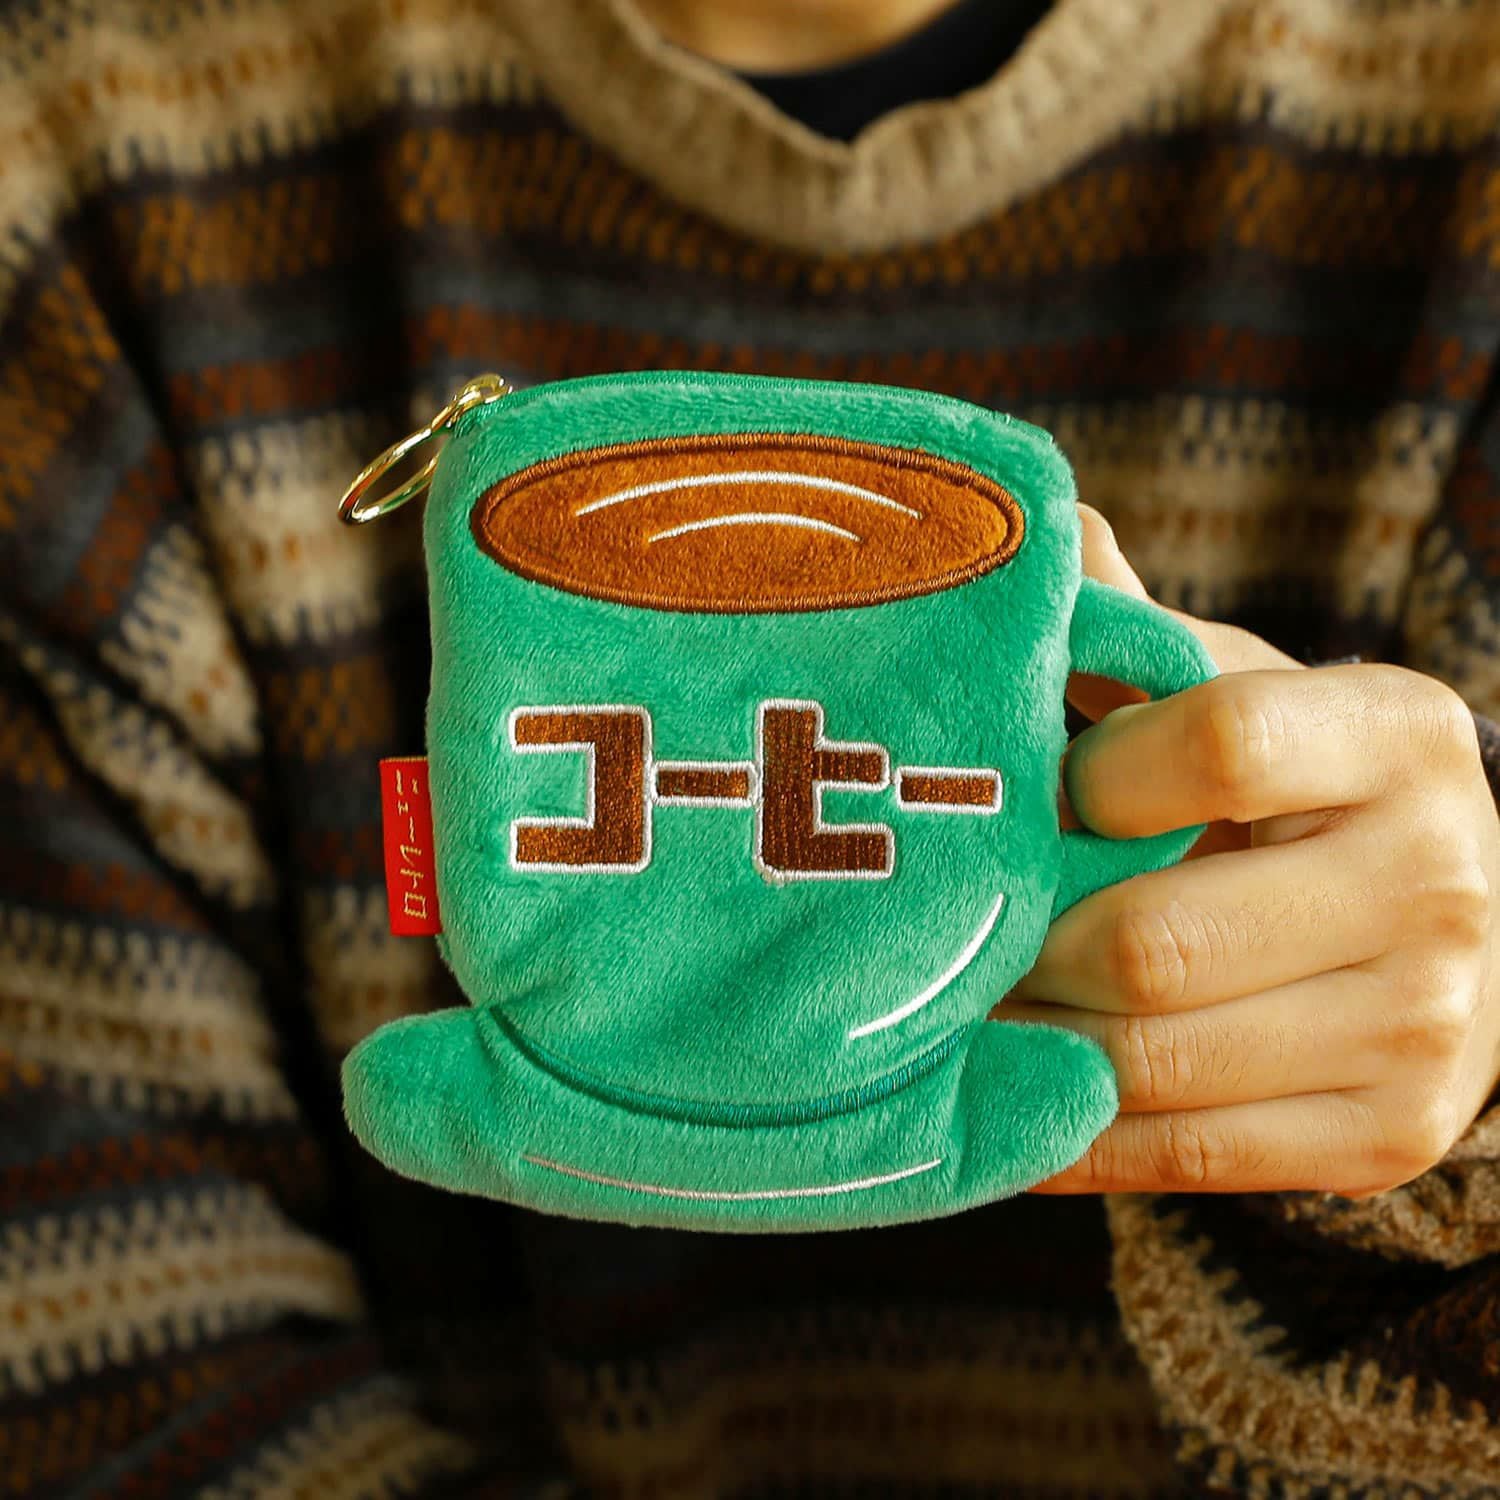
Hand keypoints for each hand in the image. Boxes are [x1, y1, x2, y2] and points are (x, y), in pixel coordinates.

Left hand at [1002, 507, 1499, 1196]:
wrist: (1442, 921)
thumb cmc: (1289, 787)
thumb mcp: (1236, 687)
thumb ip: (1133, 633)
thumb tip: (1032, 540)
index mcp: (1397, 733)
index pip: (1219, 741)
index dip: (1089, 774)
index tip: (1042, 791)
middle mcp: (1441, 878)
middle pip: (1155, 940)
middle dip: (1023, 941)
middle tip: (945, 929)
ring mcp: (1427, 1025)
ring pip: (1149, 1060)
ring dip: (1025, 1042)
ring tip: (955, 1007)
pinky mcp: (1388, 1137)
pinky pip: (1180, 1157)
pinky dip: (1066, 1127)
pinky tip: (1007, 1088)